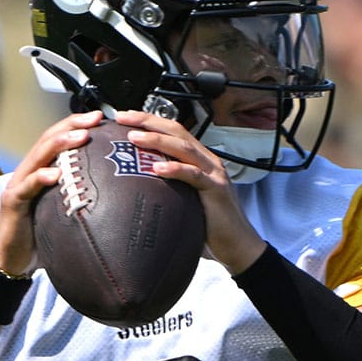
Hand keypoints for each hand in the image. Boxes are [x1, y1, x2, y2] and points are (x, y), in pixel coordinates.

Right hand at [0, 110, 104, 274]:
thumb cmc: (39, 236)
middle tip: (94, 119)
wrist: (10, 259)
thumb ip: (80, 198)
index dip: (77, 125)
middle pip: (48, 139)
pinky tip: (55, 174)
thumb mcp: (63, 211)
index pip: (58, 139)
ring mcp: (18, 185)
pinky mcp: (12, 202)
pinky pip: (26, 186)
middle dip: (72, 125)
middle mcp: (29, 172)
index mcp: (41, 171)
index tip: (100, 118)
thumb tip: (116, 194)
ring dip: (59, 144)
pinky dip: (41, 178)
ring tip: (80, 137)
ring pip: (38, 156)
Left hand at [113, 110, 266, 273]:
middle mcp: (207, 160)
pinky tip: (157, 169)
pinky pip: (194, 175)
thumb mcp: (185, 196)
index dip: (149, 120)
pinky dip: (175, 169)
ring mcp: (213, 173)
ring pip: (184, 148)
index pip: (172, 130)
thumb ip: (168, 184)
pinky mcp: (216, 190)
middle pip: (176, 131)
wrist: (238, 243)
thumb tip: (136, 181)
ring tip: (134, 138)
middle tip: (123, 117)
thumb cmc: (209, 222)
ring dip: (157, 140)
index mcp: (198, 158)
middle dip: (148, 121)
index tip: (124, 117)